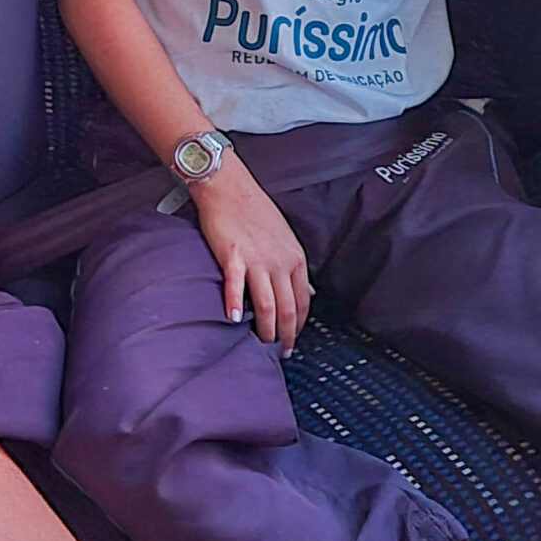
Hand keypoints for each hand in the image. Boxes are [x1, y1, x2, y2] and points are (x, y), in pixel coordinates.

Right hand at [190, 161, 312, 352]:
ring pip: (267, 303)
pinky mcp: (233, 255)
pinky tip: (233, 320)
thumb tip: (310, 292)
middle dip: (286, 334)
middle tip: (280, 352)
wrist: (230, 187)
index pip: (303, 301)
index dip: (299, 324)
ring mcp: (257, 259)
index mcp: (294, 258)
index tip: (293, 340)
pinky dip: (234, 304)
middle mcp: (280, 261)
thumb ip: (296, 268)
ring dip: (265, 328)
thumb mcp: (286, 239)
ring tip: (261, 343)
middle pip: (288, 308)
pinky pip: (236, 285)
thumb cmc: (255, 212)